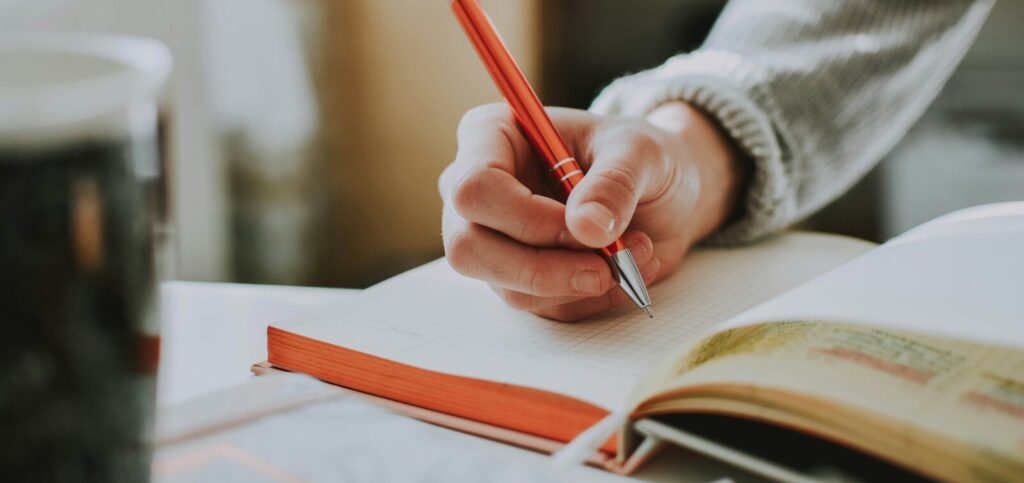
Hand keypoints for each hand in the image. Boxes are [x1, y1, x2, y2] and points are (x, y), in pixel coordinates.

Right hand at [439, 102, 745, 320]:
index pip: (474, 188)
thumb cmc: (639, 157)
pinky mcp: (516, 278)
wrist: (660, 193)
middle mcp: (478, 191)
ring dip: (579, 282)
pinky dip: (589, 296)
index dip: (526, 217)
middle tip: (606, 266)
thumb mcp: (642, 152)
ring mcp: (491, 240)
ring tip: (634, 252)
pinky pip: (541, 306)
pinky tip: (623, 268)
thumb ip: (615, 183)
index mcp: (491, 137)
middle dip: (544, 268)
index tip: (585, 227)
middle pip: (469, 247)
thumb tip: (587, 228)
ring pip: (507, 286)